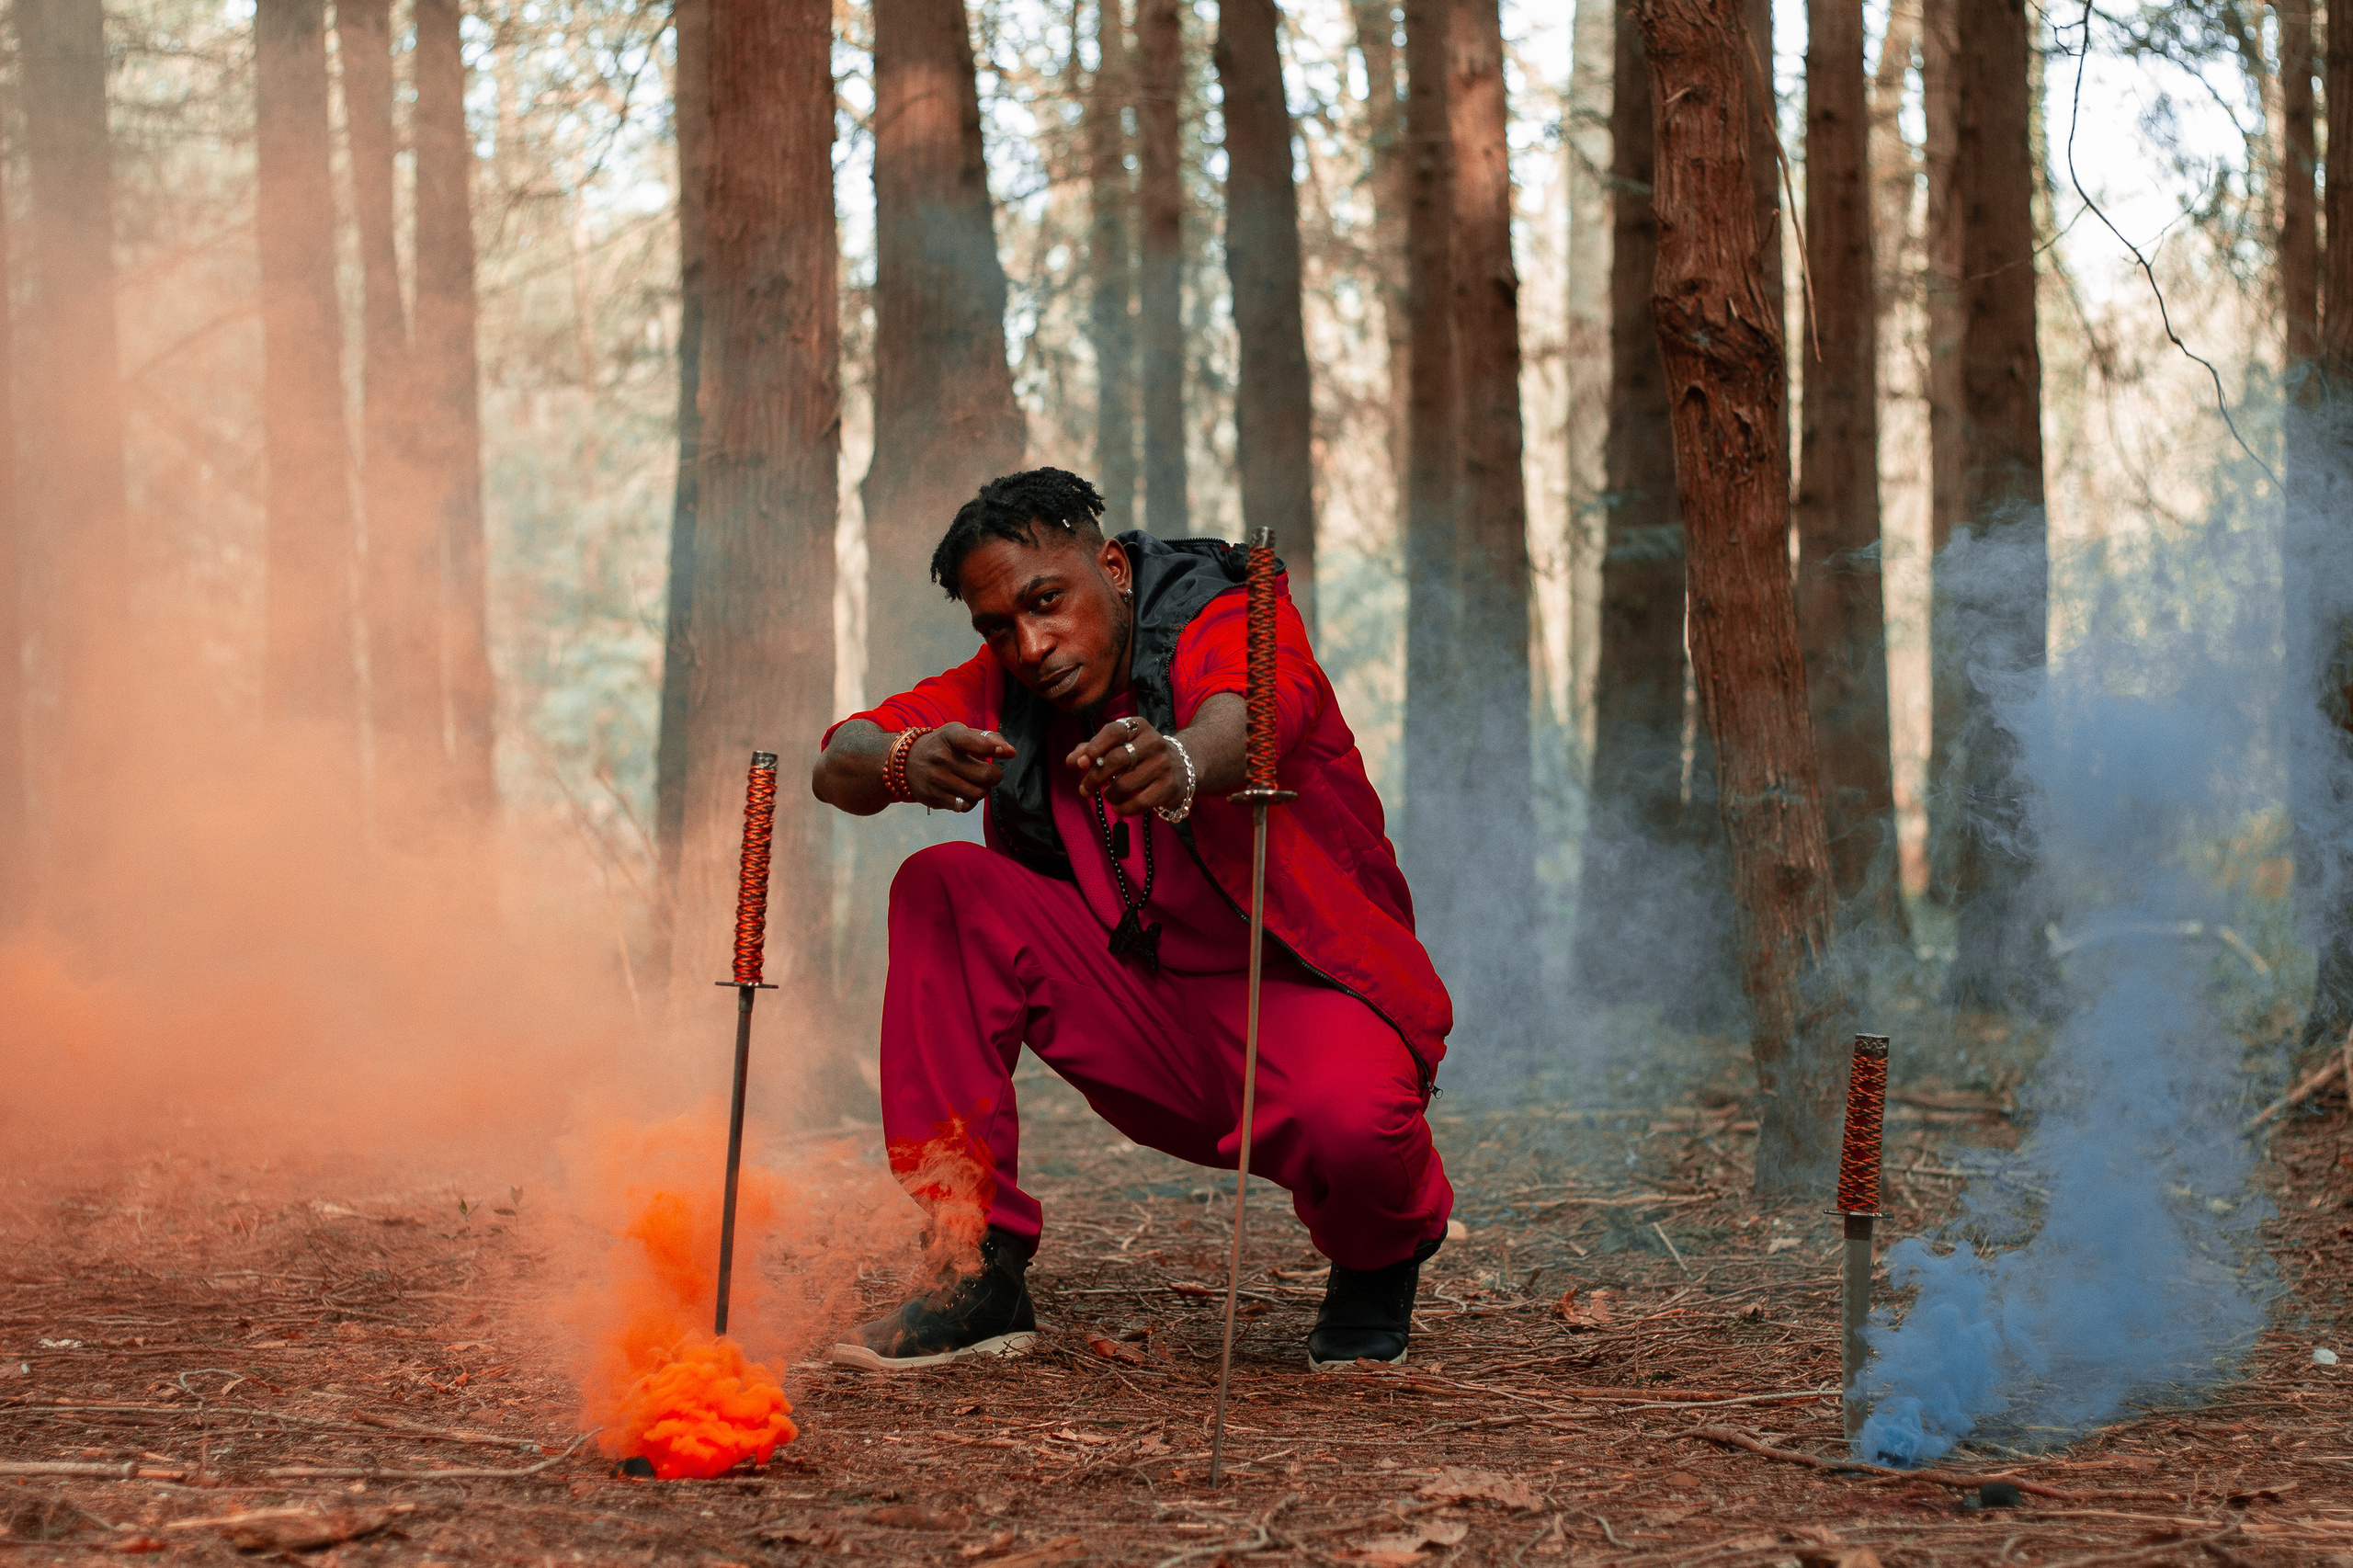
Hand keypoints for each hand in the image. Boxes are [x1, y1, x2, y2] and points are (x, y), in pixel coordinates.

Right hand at [906, 723, 1015, 811]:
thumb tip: (1011, 753)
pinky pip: (964, 806)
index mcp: (950, 736)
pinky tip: (965, 792)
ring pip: (977, 794)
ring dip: (983, 790)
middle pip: (985, 775)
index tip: (1002, 752)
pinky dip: (970, 801)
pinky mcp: (932, 796)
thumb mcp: (960, 733)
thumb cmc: (943, 746)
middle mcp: (941, 757)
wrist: (905, 762)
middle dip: (995, 776)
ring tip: (977, 783)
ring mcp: (935, 779)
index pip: (972, 741)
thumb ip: (988, 739)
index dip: (991, 747)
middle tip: (991, 773)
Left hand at [1068, 716, 1184, 817]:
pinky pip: (1139, 802)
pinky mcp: (1169, 786)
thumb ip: (1090, 751)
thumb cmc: (1139, 755)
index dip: (1095, 747)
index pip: (1114, 731)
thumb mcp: (1117, 746)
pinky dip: (1123, 808)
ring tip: (1108, 796)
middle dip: (1095, 777)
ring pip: (1125, 784)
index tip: (1081, 763)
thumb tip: (1071, 761)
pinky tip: (1119, 808)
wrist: (1182, 765)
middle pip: (1117, 760)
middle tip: (1084, 789)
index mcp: (1138, 726)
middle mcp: (1153, 742)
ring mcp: (1163, 764)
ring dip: (1109, 795)